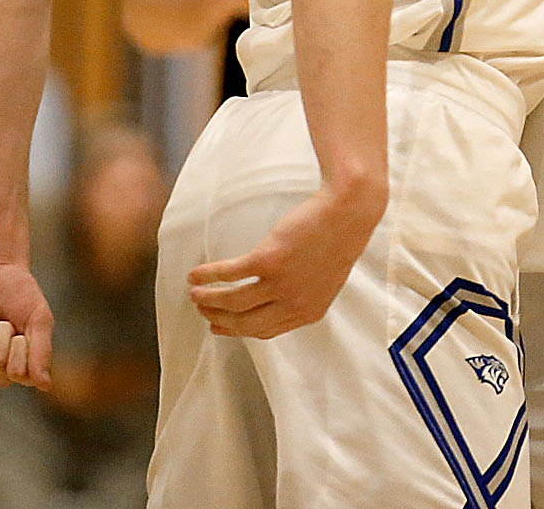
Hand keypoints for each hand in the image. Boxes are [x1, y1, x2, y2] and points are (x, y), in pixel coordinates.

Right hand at [188, 180, 381, 339]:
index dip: (238, 332)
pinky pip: (228, 274)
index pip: (264, 332)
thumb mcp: (326, 280)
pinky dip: (208, 276)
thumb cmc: (339, 238)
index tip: (220, 328)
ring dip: (208, 300)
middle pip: (244, 324)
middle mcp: (294, 303)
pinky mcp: (268, 259)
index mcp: (308, 312)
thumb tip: (276, 302)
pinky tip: (195, 275)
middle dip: (218, 320)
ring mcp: (280, 283)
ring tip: (194, 294)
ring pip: (232, 302)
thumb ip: (304, 296)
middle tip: (203, 311)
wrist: (350, 211)